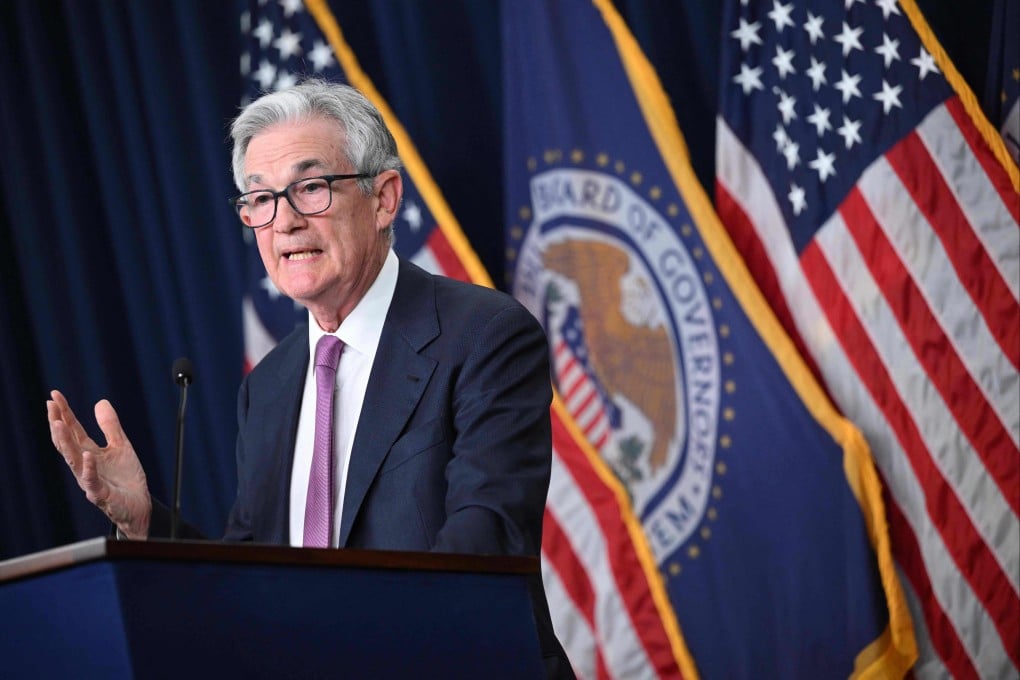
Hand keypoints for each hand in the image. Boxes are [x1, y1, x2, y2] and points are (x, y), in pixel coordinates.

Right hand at [47, 390, 151, 538]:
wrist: (139, 507)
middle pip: (67, 442)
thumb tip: (100, 401)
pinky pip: (92, 480)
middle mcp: (84, 466)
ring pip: (73, 459)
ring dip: (65, 442)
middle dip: (58, 423)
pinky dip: (90, 467)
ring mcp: (90, 480)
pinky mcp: (101, 494)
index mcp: (89, 453)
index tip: (54, 395)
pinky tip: (88, 454)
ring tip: (58, 423)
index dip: (64, 413)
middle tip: (51, 405)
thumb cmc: (126, 479)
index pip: (73, 430)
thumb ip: (110, 426)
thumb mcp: (121, 446)